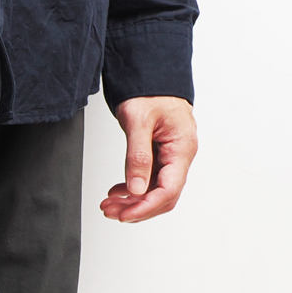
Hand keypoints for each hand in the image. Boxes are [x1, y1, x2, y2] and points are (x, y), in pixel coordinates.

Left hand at [100, 96, 197, 222]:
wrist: (152, 77)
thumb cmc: (150, 92)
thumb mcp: (138, 121)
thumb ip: (138, 155)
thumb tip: (136, 188)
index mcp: (182, 148)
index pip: (169, 189)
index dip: (146, 206)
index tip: (125, 215)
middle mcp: (180, 155)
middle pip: (164, 195)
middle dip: (137, 208)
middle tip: (110, 212)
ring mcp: (171, 156)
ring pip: (155, 190)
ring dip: (132, 201)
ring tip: (109, 205)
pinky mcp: (161, 155)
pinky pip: (150, 179)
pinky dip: (132, 188)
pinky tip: (117, 192)